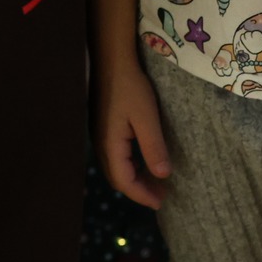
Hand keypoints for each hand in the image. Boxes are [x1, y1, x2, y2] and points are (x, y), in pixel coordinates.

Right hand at [93, 55, 170, 209]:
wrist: (111, 59)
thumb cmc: (130, 86)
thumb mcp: (146, 117)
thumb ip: (153, 148)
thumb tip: (162, 176)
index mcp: (110, 145)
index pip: (124, 181)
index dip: (142, 195)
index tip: (160, 202)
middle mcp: (100, 144)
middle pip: (116, 178)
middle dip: (138, 190)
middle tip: (160, 196)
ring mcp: (99, 134)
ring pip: (115, 167)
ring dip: (134, 178)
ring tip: (154, 182)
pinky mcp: (102, 126)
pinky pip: (115, 155)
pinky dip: (129, 165)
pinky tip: (142, 161)